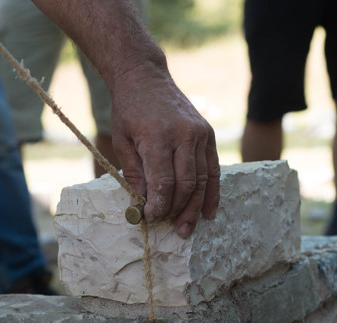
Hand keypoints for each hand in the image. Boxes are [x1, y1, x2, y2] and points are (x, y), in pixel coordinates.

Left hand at [109, 62, 219, 237]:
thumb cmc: (129, 111)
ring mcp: (200, 135)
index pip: (164, 182)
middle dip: (178, 210)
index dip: (159, 205)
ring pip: (202, 180)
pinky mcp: (209, 136)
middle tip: (171, 229)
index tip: (151, 218)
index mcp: (159, 137)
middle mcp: (184, 136)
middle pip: (186, 184)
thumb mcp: (122, 141)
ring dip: (195, 207)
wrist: (146, 78)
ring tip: (188, 228)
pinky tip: (208, 212)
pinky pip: (214, 170)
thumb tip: (144, 205)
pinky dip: (212, 192)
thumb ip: (135, 174)